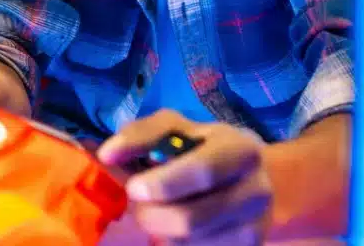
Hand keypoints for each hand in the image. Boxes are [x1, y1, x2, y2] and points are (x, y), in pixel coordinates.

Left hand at [98, 111, 273, 244]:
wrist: (249, 177)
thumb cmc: (201, 147)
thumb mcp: (175, 128)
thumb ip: (140, 134)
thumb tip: (107, 155)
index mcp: (239, 148)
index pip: (201, 170)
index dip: (163, 183)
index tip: (133, 188)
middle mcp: (256, 189)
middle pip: (190, 218)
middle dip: (151, 214)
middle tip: (138, 203)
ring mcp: (256, 226)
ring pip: (190, 242)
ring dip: (161, 230)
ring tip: (159, 210)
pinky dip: (176, 242)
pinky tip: (178, 226)